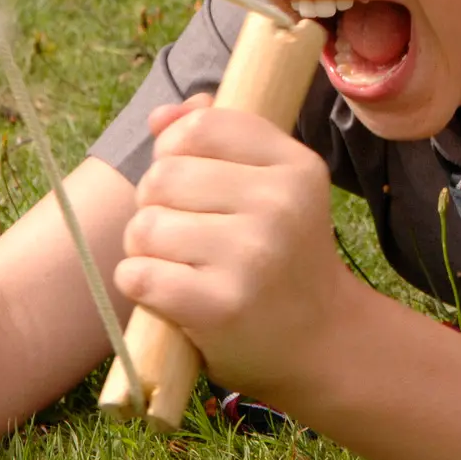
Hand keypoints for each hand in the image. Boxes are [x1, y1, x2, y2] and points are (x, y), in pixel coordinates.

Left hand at [115, 97, 354, 399]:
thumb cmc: (284, 258)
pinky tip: (170, 294)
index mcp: (296, 166)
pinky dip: (139, 284)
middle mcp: (280, 204)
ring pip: (145, 227)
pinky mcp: (221, 305)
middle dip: (156, 204)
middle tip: (185, 234)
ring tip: (179, 265)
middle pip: (163, 176)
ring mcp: (252, 256)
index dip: (175, 150)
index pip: (201, 127)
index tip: (191, 182)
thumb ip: (220, 138)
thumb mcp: (274, 187)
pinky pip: (139, 275)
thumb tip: (161, 117)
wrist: (321, 341)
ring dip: (145, 248)